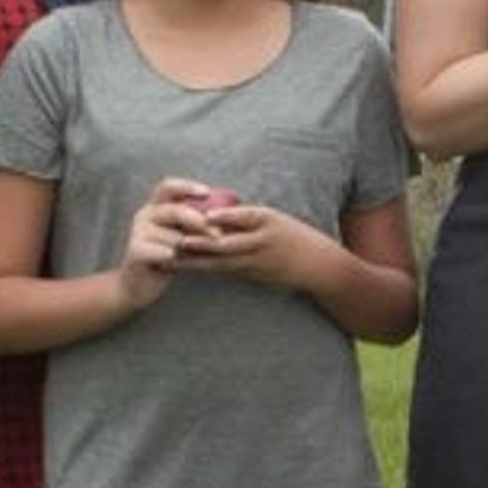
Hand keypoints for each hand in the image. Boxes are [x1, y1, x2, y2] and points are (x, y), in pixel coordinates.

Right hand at [115, 177, 223, 309]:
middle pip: (174, 210)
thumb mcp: (184, 236)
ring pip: (172, 235)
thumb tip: (230, 212)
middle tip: (218, 235)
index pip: (168, 186)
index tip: (207, 193)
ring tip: (192, 257)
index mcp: (156, 207)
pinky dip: (171, 256)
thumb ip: (197, 222)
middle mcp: (145, 215)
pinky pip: (162, 251)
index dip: (187, 186)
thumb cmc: (168, 257)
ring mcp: (137, 232)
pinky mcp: (135, 251)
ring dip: (186, 248)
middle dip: (199, 222)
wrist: (140, 285)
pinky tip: (174, 261)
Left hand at [175, 189, 309, 287]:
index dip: (226, 216)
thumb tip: (213, 211)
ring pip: (222, 263)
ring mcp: (255, 262)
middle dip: (203, 244)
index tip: (206, 215)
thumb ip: (244, 216)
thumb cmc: (291, 234)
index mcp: (268, 222)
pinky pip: (224, 271)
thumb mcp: (272, 218)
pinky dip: (205, 269)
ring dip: (197, 261)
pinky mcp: (251, 275)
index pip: (246, 217)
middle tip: (180, 240)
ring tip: (174, 258)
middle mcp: (261, 243)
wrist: (314, 264)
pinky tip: (186, 268)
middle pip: (229, 245)